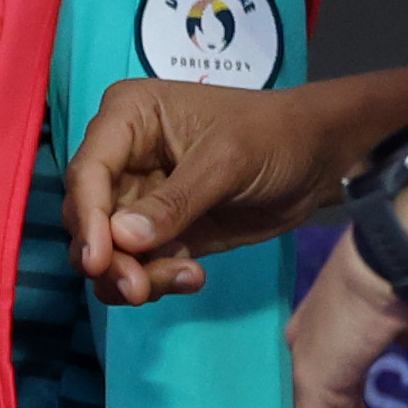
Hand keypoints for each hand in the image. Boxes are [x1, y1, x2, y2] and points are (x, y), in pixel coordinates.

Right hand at [69, 76, 393, 299]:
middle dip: (110, 259)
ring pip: (107, 251)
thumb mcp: (226, 161)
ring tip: (184, 277)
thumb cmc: (275, 135)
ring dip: (134, 276)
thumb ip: (174, 201)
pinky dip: (157, 280)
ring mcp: (138, 200)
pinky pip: (137, 266)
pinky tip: (194, 276)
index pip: (87, 174)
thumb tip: (122, 240)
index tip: (98, 261)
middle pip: (88, 220)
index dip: (88, 220)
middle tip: (140, 288)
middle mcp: (121, 159)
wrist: (319, 158)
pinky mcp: (160, 233)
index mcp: (127, 119)